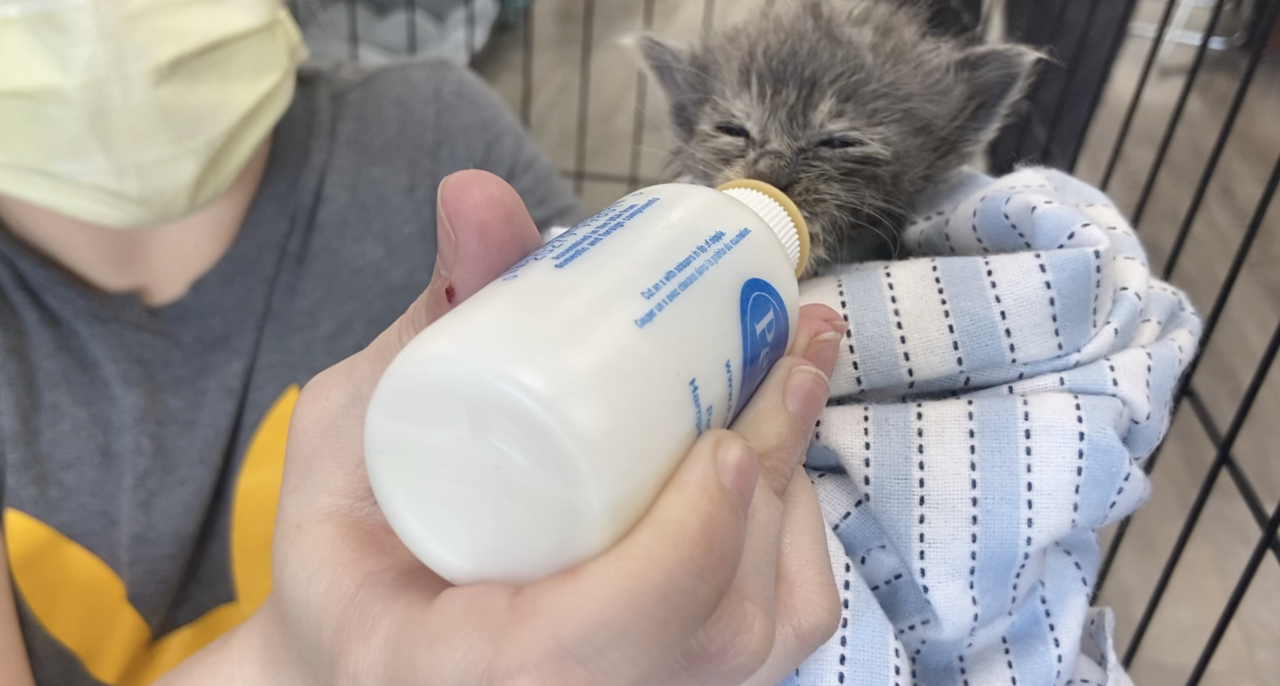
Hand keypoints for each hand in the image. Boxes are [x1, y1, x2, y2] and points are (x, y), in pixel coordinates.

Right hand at [234, 171, 843, 685]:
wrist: (367, 648)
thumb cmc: (345, 555)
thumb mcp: (350, 434)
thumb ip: (429, 326)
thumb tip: (480, 192)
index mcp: (476, 666)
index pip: (613, 635)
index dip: (689, 546)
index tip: (722, 440)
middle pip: (719, 622)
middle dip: (772, 474)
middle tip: (793, 349)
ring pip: (762, 630)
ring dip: (793, 496)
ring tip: (796, 380)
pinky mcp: (674, 683)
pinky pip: (770, 634)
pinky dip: (791, 544)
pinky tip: (775, 463)